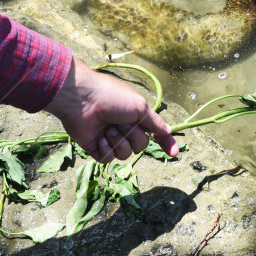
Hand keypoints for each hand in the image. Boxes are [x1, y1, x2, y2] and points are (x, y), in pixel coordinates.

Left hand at [44, 57, 178, 162]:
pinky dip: (106, 148)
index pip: (155, 134)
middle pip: (141, 145)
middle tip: (121, 122)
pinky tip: (98, 137)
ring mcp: (110, 139)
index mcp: (136, 117)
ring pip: (125, 153)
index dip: (165, 143)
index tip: (174, 153)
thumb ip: (155, 122)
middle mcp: (124, 128)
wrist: (81, 100)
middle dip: (133, 135)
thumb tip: (169, 130)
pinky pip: (109, 158)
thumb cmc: (112, 97)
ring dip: (118, 141)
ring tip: (107, 128)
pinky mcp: (96, 148)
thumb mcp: (140, 107)